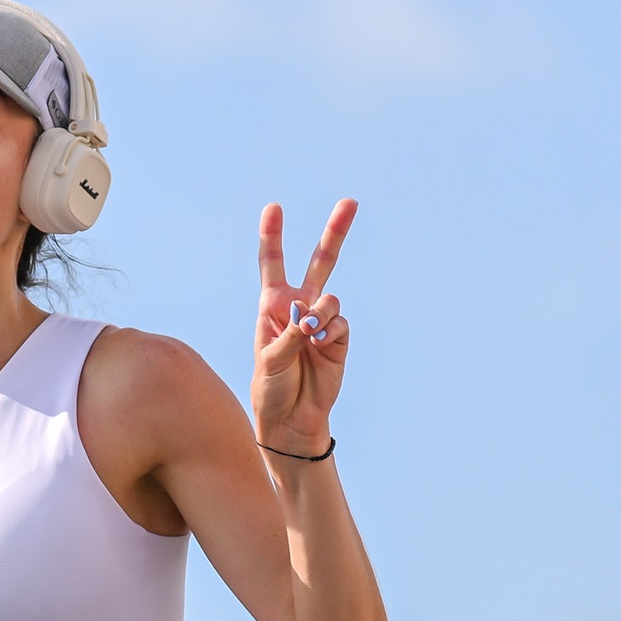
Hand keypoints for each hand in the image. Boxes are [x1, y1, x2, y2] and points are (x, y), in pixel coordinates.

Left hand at [250, 199, 356, 454]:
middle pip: (320, 262)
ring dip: (320, 313)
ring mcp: (322, 322)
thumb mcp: (270, 360)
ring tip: (309, 335)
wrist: (291, 419)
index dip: (273, 236)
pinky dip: (330, 332)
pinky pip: (340, 323)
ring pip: (331, 297)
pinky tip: (320, 345)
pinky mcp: (339, 339)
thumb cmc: (271, 388)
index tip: (274, 207)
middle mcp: (299, 307)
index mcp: (273, 306)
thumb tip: (312, 316)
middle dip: (336, 232)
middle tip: (351, 202)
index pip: (272, 264)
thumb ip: (289, 334)